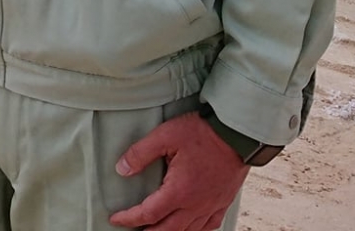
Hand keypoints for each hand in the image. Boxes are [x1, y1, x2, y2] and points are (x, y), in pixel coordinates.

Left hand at [108, 113, 248, 230]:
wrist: (238, 134)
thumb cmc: (203, 133)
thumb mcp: (165, 136)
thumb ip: (140, 153)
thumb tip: (121, 169)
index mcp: (179, 191)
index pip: (148, 214)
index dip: (129, 218)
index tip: (116, 219)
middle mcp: (196, 204)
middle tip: (132, 228)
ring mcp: (212, 205)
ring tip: (155, 229)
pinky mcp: (223, 202)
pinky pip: (209, 226)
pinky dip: (194, 230)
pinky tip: (188, 227)